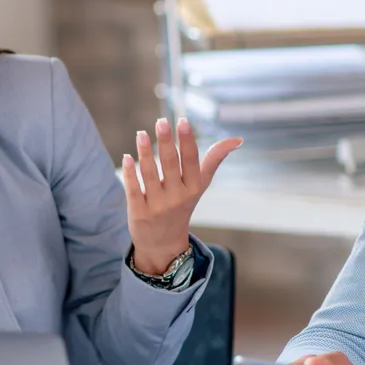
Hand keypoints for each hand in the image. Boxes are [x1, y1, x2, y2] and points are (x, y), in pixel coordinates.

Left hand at [120, 118, 240, 272]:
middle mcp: (177, 197)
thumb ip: (213, 160)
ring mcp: (157, 206)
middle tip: (161, 121)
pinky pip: (133, 189)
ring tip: (141, 134)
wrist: (164, 244)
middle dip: (166, 142)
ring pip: (150, 175)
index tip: (182, 121)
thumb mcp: (200, 186)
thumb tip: (237, 139)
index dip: (187, 141)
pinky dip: (130, 174)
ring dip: (145, 153)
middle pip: (170, 165)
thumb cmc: (182, 205)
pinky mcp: (139, 213)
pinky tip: (127, 158)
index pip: (191, 160)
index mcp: (193, 188)